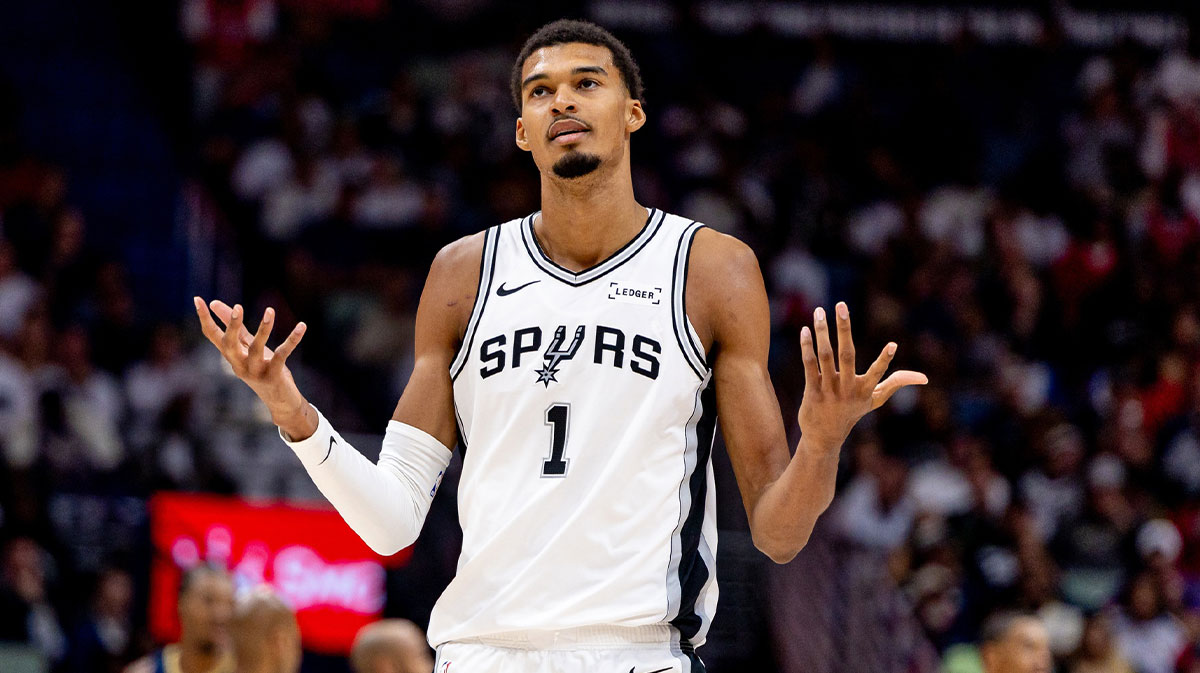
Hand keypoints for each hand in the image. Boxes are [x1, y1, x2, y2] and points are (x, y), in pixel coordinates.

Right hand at [193, 297, 309, 427]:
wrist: (280, 401)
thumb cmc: (261, 369)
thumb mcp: (247, 348)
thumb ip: (236, 327)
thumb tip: (216, 303)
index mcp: (231, 355)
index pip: (212, 335)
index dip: (204, 318)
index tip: (197, 299)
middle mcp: (239, 364)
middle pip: (229, 344)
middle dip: (232, 326)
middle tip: (238, 306)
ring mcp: (255, 371)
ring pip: (256, 349)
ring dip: (264, 329)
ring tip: (270, 311)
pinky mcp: (273, 375)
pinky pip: (282, 355)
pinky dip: (292, 340)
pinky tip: (302, 326)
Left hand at [797, 301, 926, 449]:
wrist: (824, 437)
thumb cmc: (852, 413)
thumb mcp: (875, 400)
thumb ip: (895, 383)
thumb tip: (924, 378)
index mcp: (865, 390)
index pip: (878, 374)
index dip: (885, 360)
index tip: (893, 345)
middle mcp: (848, 390)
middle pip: (847, 355)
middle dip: (845, 329)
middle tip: (841, 305)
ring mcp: (829, 391)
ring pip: (826, 356)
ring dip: (822, 332)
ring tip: (819, 311)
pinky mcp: (812, 391)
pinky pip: (809, 366)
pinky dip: (807, 347)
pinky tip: (805, 330)